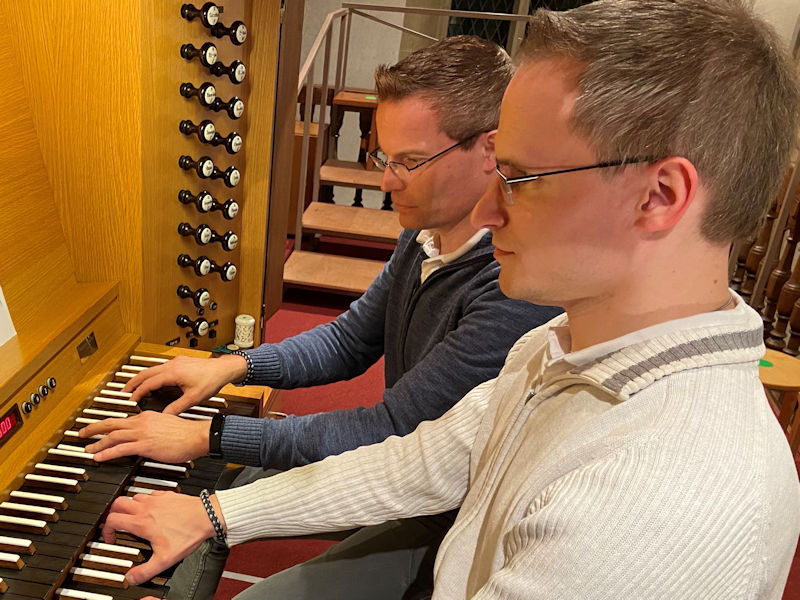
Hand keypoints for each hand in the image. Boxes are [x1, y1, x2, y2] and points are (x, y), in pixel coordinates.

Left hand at [79, 411, 210, 462]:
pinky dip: (107, 453)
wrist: (197, 436)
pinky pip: (120, 449)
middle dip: (93, 428)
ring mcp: (142, 433)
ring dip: (97, 443)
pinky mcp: (145, 445)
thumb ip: (152, 429)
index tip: (99, 428)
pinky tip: (99, 457)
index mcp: (147, 416)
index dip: (107, 424)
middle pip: (111, 423)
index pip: (122, 419)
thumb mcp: (166, 425)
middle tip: (82, 433)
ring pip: (113, 436)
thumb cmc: (186, 433)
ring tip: (87, 448)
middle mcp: (142, 422)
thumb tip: (145, 436)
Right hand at [102, 491, 222, 585]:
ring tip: (132, 517)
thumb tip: (131, 577)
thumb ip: (145, 571)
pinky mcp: (168, 495)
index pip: (112, 520)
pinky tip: (152, 508)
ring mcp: (157, 499)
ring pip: (134, 496)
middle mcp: (146, 508)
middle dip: (113, 514)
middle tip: (116, 524)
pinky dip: (146, 500)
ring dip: (129, 506)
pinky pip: (150, 493)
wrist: (207, 516)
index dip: (106, 530)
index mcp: (142, 522)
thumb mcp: (165, 559)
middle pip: (118, 503)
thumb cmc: (189, 533)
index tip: (112, 538)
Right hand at [123, 354, 247, 414]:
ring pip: (152, 369)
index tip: (130, 400)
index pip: (148, 383)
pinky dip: (152, 375)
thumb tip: (165, 416)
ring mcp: (176, 362)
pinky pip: (160, 367)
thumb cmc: (212, 380)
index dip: (137, 392)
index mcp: (173, 373)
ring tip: (135, 387)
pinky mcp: (180, 362)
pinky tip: (153, 381)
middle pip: (145, 373)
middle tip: (123, 391)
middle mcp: (172, 365)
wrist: (224, 368)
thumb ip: (177, 407)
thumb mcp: (194, 398)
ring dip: (142, 378)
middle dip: (133, 382)